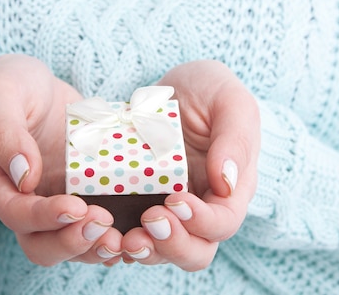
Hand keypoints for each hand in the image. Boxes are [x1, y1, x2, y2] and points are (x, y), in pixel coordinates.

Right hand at [0, 54, 122, 265]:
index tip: (75, 207)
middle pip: (38, 244)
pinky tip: (135, 231)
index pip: (13, 212)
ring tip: (122, 238)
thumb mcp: (2, 92)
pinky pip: (91, 228)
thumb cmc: (15, 84)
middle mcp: (21, 200)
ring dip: (93, 248)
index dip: (43, 218)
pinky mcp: (78, 197)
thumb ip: (5, 131)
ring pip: (67, 244)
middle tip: (104, 225)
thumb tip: (23, 177)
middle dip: (71, 243)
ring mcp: (51, 202)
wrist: (40, 85)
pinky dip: (110, 236)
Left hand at [121, 60, 259, 270]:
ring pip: (161, 249)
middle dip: (172, 245)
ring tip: (122, 237)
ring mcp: (167, 208)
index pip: (223, 224)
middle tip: (147, 221)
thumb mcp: (229, 101)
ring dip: (143, 250)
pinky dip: (118, 237)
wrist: (175, 86)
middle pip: (195, 251)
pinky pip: (131, 231)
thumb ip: (236, 139)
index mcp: (229, 189)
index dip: (202, 222)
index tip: (176, 201)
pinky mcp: (138, 201)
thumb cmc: (209, 90)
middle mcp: (201, 207)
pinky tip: (101, 225)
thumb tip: (227, 183)